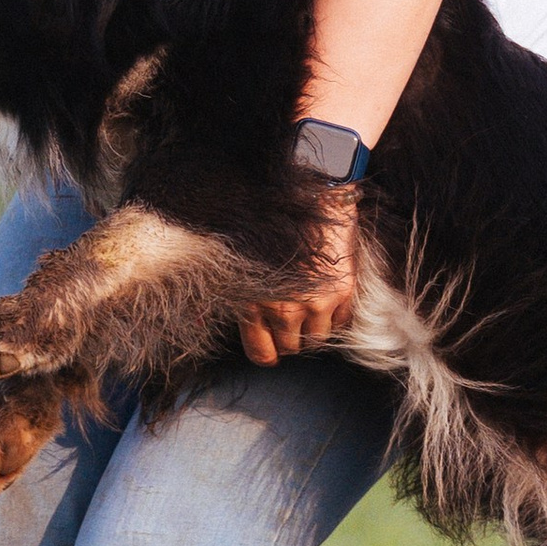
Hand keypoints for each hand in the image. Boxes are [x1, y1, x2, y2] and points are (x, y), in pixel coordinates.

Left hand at [239, 193, 358, 365]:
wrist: (309, 192)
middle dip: (288, 338)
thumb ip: (226, 293)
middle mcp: (286, 309)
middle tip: (288, 321)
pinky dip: (334, 316)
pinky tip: (326, 298)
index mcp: (254, 302)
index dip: (265, 352)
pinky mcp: (343, 290)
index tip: (269, 347)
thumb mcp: (235, 258)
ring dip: (312, 329)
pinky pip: (341, 322)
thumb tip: (203, 321)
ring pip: (317, 340)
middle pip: (291, 348)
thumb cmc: (267, 221)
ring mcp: (317, 302)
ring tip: (308, 309)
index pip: (261, 353)